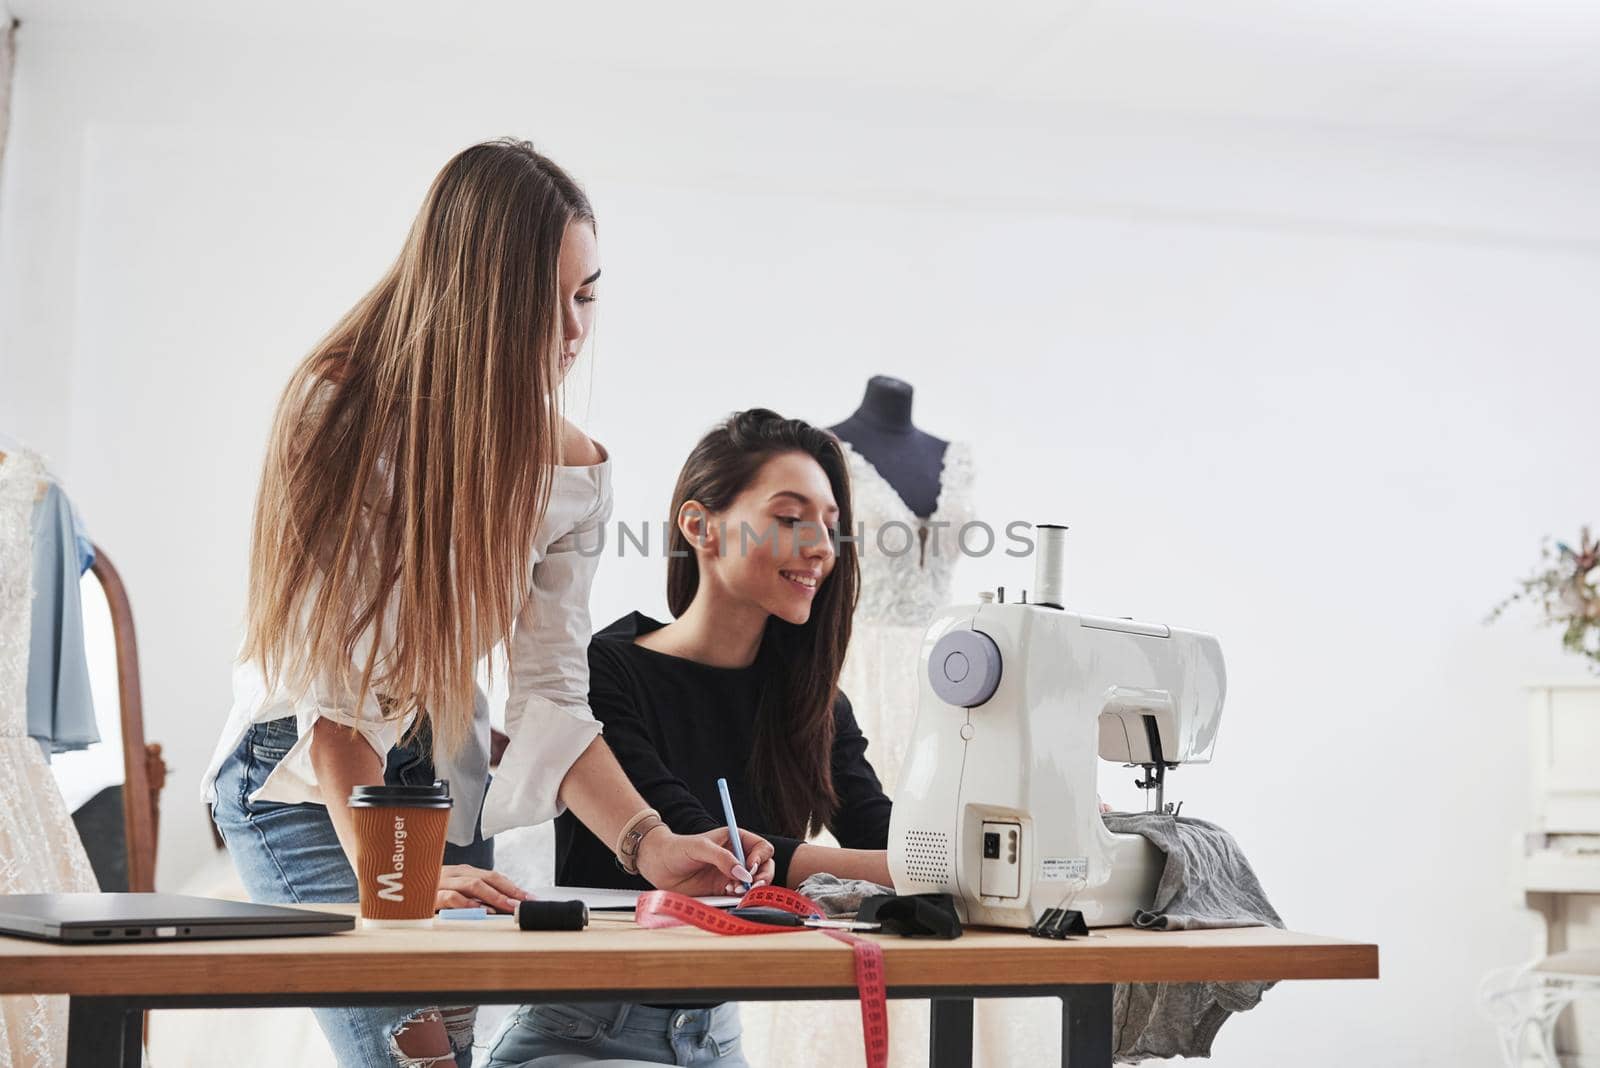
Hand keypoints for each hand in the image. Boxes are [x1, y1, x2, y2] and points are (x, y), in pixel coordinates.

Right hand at [433, 864, 531, 913]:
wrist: (395, 883)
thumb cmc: (427, 891)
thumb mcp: (452, 890)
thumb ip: (472, 895)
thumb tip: (499, 905)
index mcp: (463, 871)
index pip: (493, 875)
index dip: (512, 886)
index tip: (528, 897)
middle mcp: (455, 873)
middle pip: (488, 878)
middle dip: (509, 890)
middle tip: (524, 902)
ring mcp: (442, 882)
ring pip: (473, 885)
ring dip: (494, 896)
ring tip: (509, 906)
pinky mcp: (430, 895)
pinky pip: (451, 897)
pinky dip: (467, 903)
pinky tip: (479, 910)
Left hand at [637, 826, 775, 896]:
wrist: (657, 865)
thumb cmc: (677, 848)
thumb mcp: (700, 847)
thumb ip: (723, 858)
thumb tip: (744, 874)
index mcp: (735, 840)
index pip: (761, 848)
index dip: (761, 858)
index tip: (751, 867)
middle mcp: (736, 858)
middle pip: (764, 868)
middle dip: (762, 877)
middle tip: (752, 886)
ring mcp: (730, 876)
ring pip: (754, 885)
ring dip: (750, 890)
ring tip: (734, 890)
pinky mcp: (721, 891)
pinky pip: (738, 897)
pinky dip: (738, 899)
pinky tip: (728, 895)